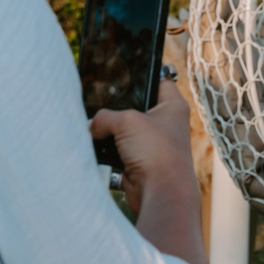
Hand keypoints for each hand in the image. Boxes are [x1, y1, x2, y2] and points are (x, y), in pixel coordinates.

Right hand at [91, 70, 193, 223]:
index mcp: (172, 106)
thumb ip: (104, 117)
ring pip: (123, 130)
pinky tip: (93, 145)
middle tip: (98, 101)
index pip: (159, 80)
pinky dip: (106, 150)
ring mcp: (151, 144)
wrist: (159, 192)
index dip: (142, 74)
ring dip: (108, 131)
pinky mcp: (138, 161)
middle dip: (116, 107)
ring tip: (93, 125)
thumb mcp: (126, 122)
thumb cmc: (155, 151)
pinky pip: (116, 150)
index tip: (123, 71)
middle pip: (134, 106)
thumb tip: (90, 126)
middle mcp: (164, 124)